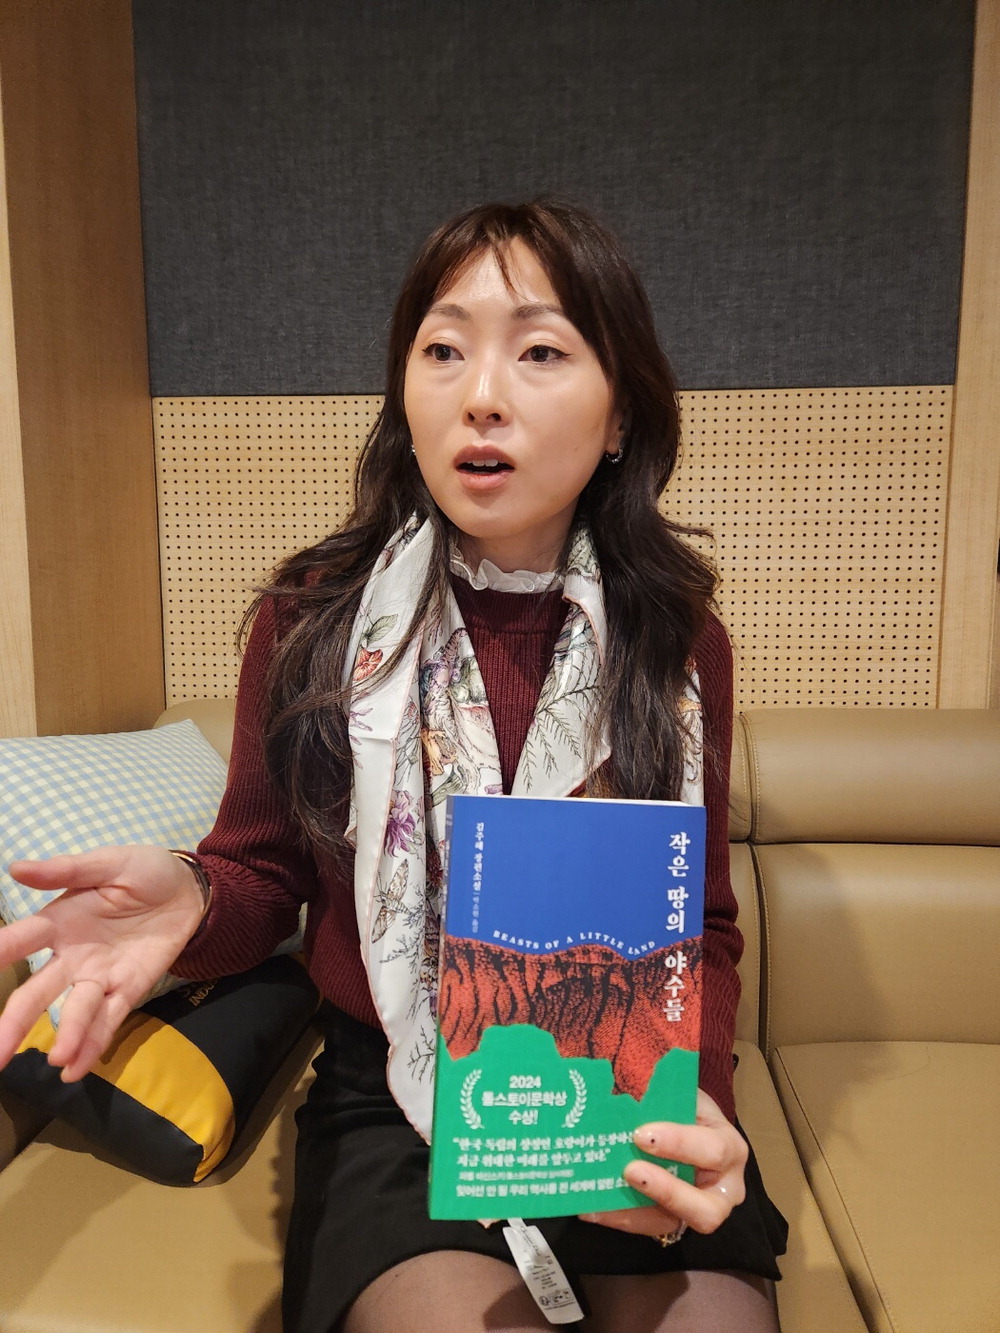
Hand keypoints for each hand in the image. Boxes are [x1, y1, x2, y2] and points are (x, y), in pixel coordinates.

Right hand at [0, 846, 206, 1080]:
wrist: (190, 889)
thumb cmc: (144, 871)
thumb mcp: (110, 862)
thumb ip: (67, 870)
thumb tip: (15, 868)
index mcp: (59, 922)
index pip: (19, 941)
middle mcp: (71, 956)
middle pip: (37, 991)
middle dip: (14, 1021)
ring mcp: (99, 977)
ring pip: (75, 1011)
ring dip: (66, 1035)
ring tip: (57, 1058)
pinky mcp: (128, 990)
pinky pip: (108, 1021)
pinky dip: (93, 1045)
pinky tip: (75, 1069)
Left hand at [580, 1089, 746, 1238]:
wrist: (688, 1125)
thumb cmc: (687, 1107)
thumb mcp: (685, 1095)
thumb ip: (664, 1094)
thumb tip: (628, 1083)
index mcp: (729, 1148)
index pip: (713, 1150)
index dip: (679, 1144)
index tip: (641, 1134)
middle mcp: (724, 1189)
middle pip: (706, 1209)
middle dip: (666, 1191)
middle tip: (629, 1170)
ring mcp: (699, 1211)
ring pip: (673, 1224)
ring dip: (634, 1212)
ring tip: (599, 1199)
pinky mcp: (673, 1223)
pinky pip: (648, 1228)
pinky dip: (618, 1218)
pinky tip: (591, 1208)